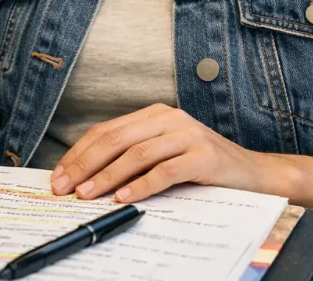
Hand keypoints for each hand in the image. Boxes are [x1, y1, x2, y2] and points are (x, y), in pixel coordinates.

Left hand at [50, 104, 281, 202]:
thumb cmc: (203, 167)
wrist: (254, 174)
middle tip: (64, 188)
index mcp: (155, 115)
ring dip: (108, 176)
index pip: (107, 130)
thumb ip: (133, 157)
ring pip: (137, 154)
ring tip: (88, 194)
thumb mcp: (164, 154)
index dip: (79, 153)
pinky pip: (166, 170)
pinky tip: (125, 197)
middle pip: (116, 139)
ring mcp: (188, 135)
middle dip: (85, 165)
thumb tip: (86, 177)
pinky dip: (142, 185)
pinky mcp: (204, 156)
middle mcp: (170, 119)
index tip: (59, 176)